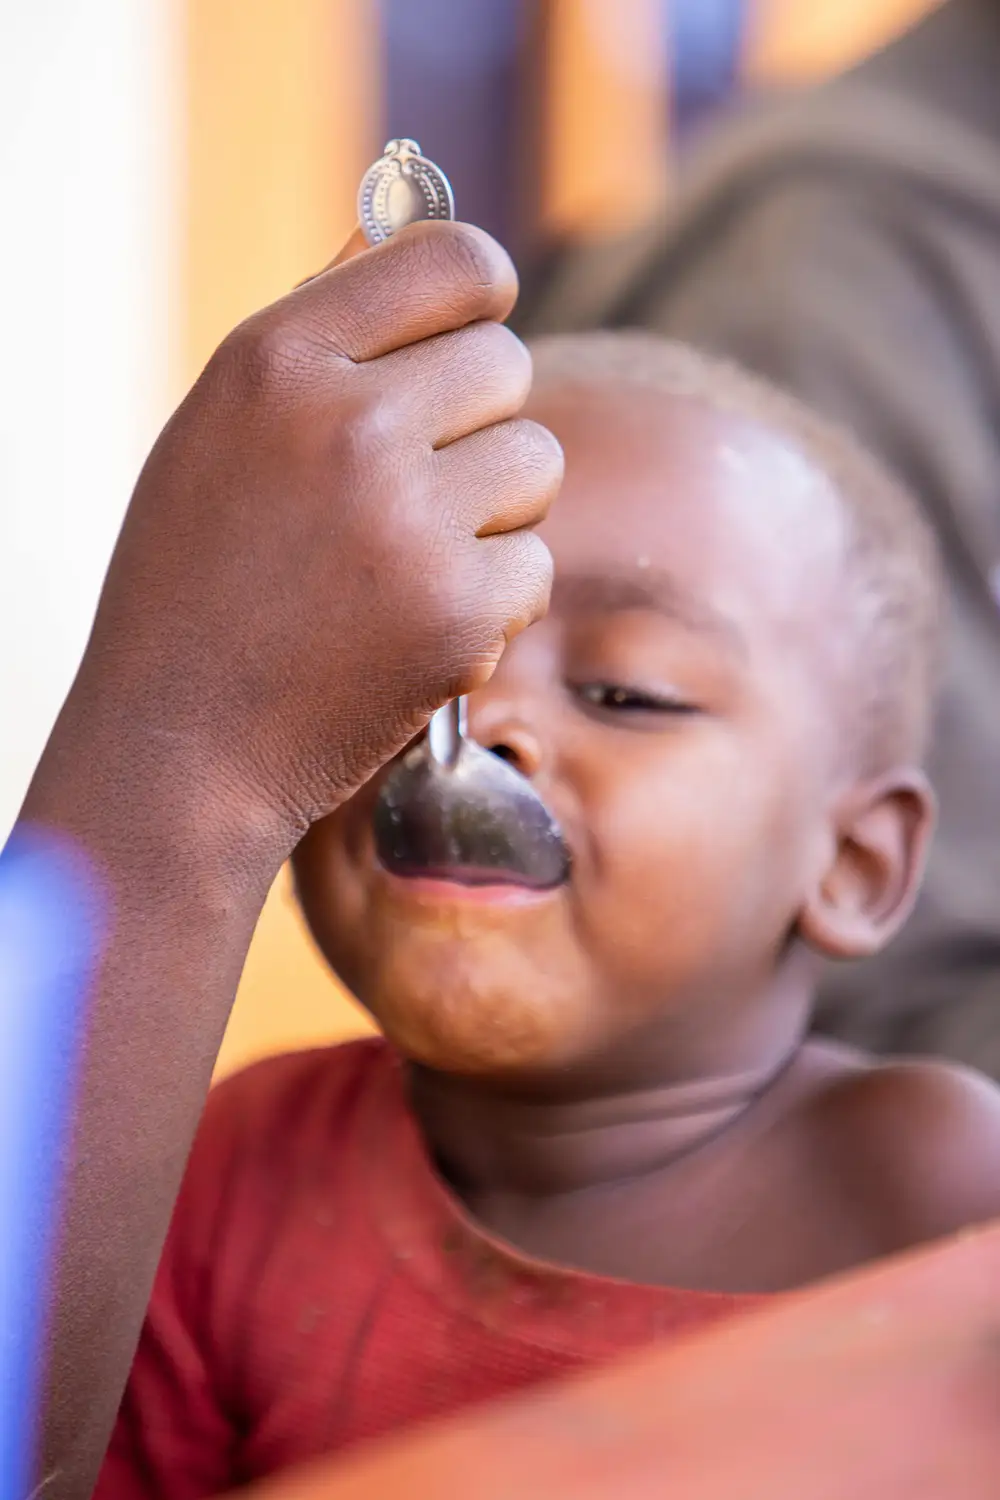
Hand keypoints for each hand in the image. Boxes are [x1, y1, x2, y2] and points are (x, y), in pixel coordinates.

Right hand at [72, 221, 561, 840]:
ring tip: (407, 560)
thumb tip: (404, 232)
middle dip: (477, 421)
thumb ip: (321, 331)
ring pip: (538, 462)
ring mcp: (411, 521)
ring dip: (492, 510)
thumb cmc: (198, 580)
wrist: (183, 744)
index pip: (456, 259)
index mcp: (278, 359)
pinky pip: (535, 565)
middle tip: (414, 485)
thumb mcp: (221, 428)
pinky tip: (413, 626)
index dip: (477, 296)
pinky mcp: (460, 612)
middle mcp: (351, 424)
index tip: (464, 338)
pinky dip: (490, 600)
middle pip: (507, 364)